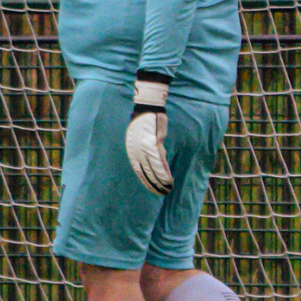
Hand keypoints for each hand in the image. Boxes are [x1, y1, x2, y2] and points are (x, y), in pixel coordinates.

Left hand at [126, 75, 173, 194]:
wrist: (147, 107)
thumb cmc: (145, 120)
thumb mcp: (141, 136)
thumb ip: (147, 147)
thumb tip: (158, 155)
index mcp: (132, 151)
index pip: (139, 171)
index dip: (146, 182)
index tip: (153, 189)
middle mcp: (136, 152)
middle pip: (146, 173)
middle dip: (154, 184)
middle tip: (161, 193)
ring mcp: (144, 148)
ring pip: (153, 170)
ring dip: (161, 181)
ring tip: (167, 189)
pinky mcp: (153, 144)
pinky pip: (159, 162)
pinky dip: (164, 172)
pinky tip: (168, 179)